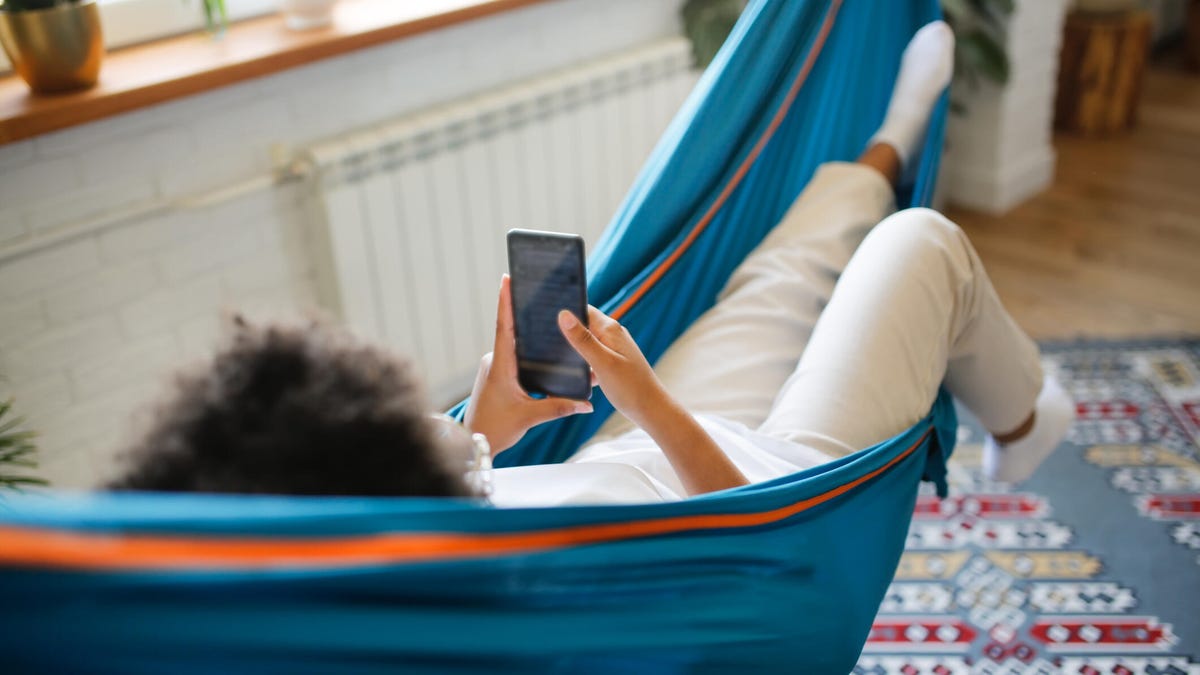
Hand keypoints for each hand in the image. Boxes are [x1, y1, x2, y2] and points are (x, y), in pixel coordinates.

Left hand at [464, 275, 593, 453]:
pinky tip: (543, 349)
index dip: (506, 301)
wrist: (474, 442)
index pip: (504, 326)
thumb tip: (587, 404)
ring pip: (514, 344)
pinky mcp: (497, 376)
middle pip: (511, 330)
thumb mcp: (530, 417)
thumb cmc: (496, 428)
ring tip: (547, 315)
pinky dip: (527, 351)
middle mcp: (496, 361)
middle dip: (524, 310)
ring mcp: (495, 367)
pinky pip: (514, 357)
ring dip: (528, 332)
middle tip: (539, 289)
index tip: (507, 278)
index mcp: (501, 365)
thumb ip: (559, 407)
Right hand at [556, 306, 669, 428]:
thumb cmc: (630, 387)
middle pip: (583, 325)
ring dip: (573, 351)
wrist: (651, 410)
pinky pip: (591, 358)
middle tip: (544, 343)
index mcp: (610, 329)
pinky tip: (573, 377)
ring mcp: (613, 349)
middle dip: (566, 333)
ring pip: (586, 343)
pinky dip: (582, 365)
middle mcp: (612, 335)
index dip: (565, 312)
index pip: (583, 309)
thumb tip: (563, 314)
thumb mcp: (601, 362)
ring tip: (555, 360)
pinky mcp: (613, 363)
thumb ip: (582, 339)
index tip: (544, 319)